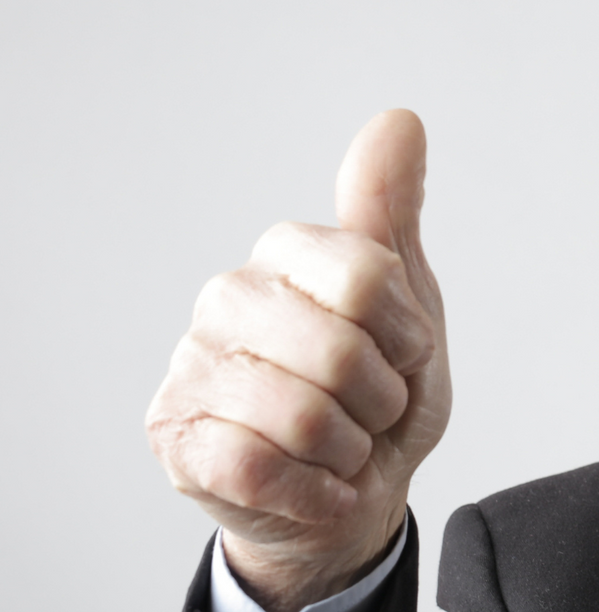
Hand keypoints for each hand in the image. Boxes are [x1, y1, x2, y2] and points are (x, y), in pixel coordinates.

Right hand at [147, 110, 450, 611]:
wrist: (355, 492)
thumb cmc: (379, 393)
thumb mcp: (408, 302)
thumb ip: (393, 213)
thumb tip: (400, 119)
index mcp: (287, 254)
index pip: (368, 276)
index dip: (407, 334)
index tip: (402, 352)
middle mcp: (227, 298)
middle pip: (340, 352)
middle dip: (381, 402)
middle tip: (370, 410)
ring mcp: (192, 367)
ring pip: (303, 417)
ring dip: (350, 451)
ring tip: (340, 445)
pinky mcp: (176, 438)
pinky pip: (262, 466)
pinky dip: (314, 490)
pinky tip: (314, 482)